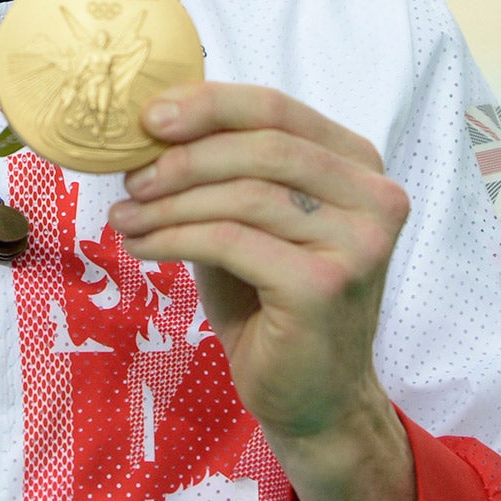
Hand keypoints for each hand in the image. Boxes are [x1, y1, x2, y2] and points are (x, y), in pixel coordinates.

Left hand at [108, 83, 416, 500]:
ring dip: (170, 202)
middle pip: (261, 145)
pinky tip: (142, 246)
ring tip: (125, 216)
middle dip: (183, 156)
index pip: (276, 108)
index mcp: (357, 165)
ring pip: (243, 193)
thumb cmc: (272, 299)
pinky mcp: (325, 285)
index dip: (207, 103)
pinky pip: (231, 240)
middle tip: (130, 176)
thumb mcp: (248, 218)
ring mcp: (358, 243)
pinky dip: (175, 237)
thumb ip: (222, 167)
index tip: (147, 116)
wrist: (313, 396)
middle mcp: (375, 197)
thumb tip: (150, 120)